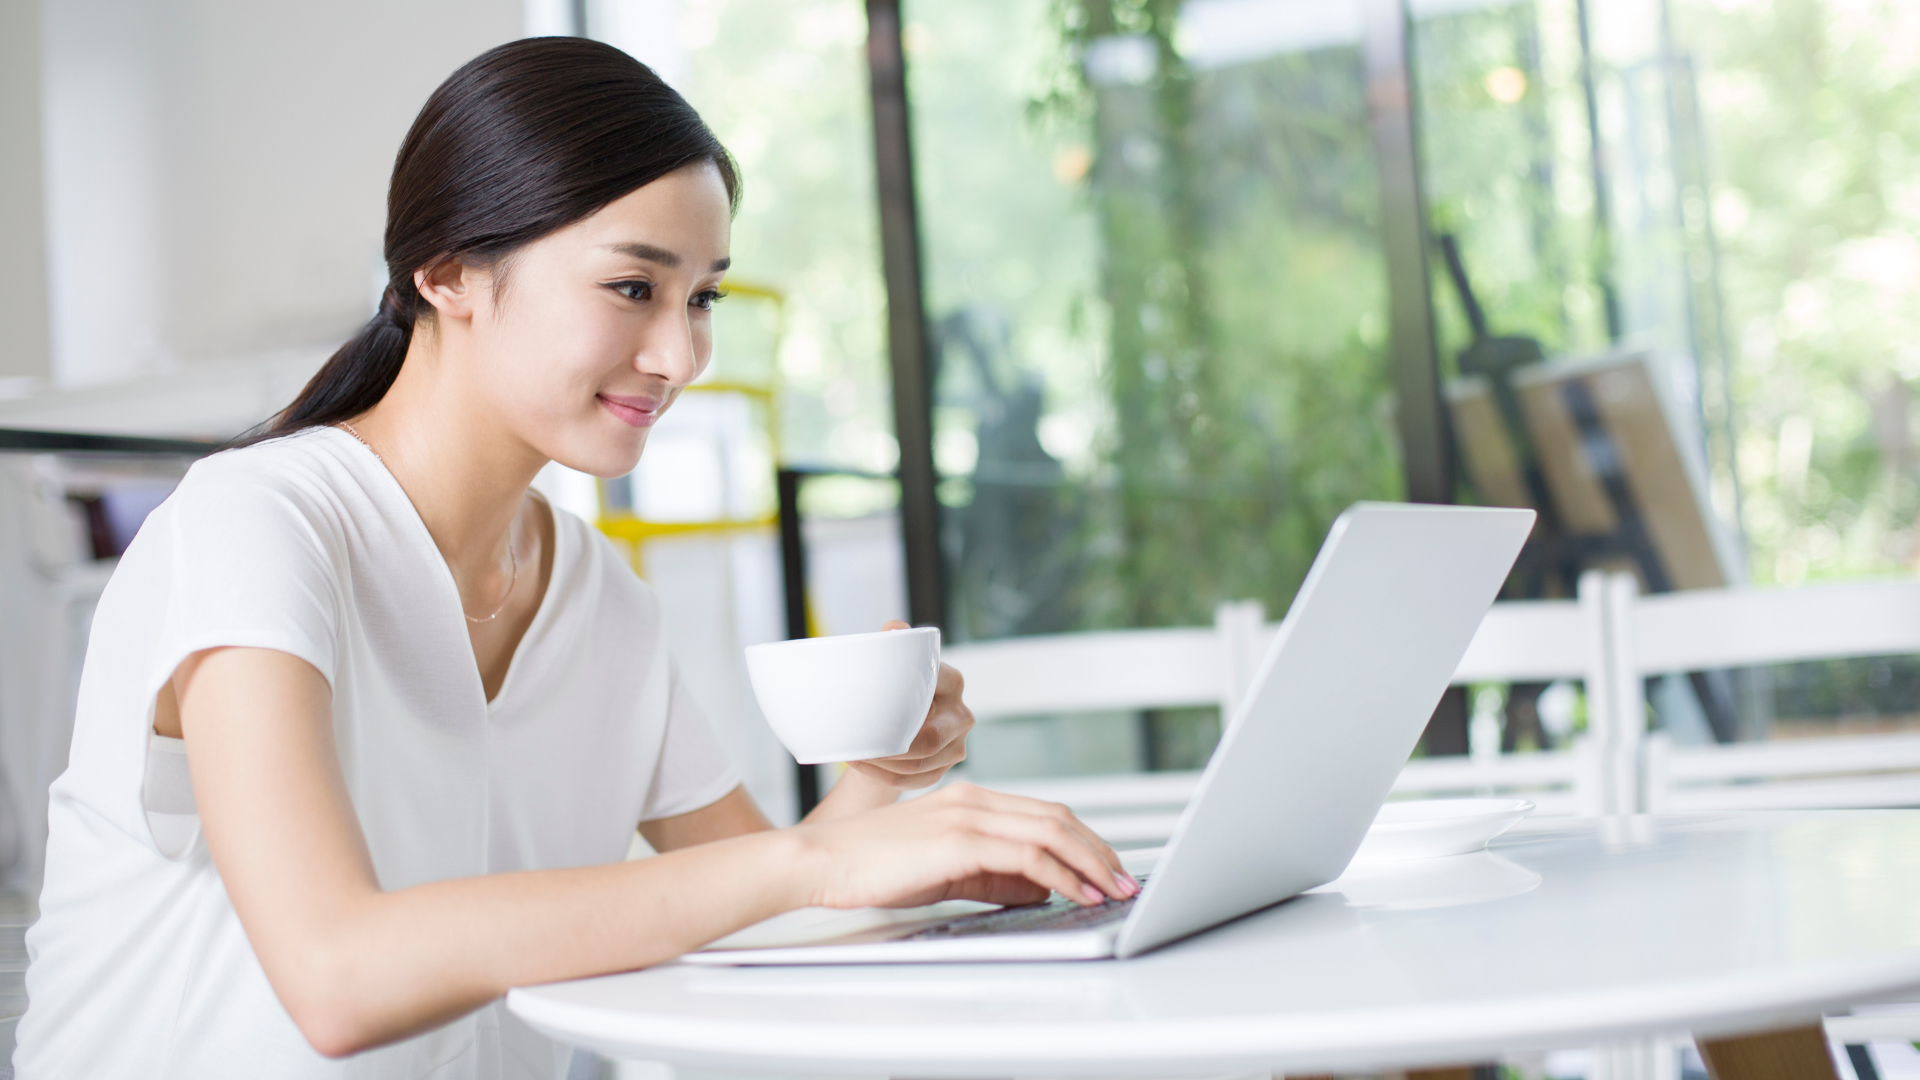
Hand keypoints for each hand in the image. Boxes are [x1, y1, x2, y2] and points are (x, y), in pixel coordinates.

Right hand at [792, 783, 1139, 909]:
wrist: (821, 860)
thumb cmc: (872, 867)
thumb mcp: (945, 871)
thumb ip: (993, 877)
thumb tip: (1043, 888)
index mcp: (970, 800)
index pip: (1045, 814)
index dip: (1085, 840)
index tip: (1108, 867)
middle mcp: (975, 800)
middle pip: (1059, 817)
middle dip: (1099, 851)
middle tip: (1125, 881)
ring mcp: (968, 816)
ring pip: (1051, 832)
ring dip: (1090, 863)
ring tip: (1113, 890)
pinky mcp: (959, 840)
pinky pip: (1027, 856)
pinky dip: (1061, 875)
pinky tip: (1076, 893)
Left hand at [844, 620, 971, 792]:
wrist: (892, 724)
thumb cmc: (891, 691)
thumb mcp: (891, 664)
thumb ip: (893, 643)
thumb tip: (894, 628)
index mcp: (952, 683)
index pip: (933, 697)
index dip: (899, 713)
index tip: (868, 713)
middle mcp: (962, 715)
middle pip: (929, 741)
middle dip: (889, 749)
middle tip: (856, 745)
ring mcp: (957, 745)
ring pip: (920, 765)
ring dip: (883, 766)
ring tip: (854, 756)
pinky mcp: (946, 769)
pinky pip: (917, 781)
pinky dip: (887, 778)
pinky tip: (866, 768)